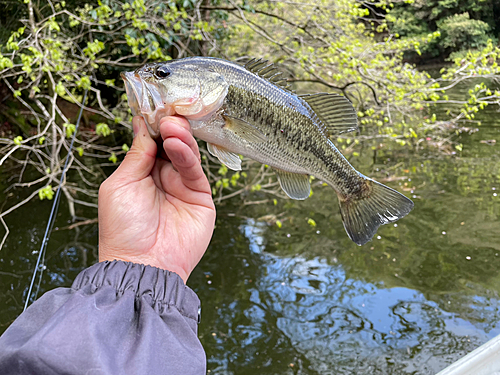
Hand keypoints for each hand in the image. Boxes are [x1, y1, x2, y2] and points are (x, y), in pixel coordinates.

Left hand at [98, 116, 215, 282]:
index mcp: (141, 174)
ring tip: (171, 127)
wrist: (143, 265)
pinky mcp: (200, 196)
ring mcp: (182, 186)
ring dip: (178, 137)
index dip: (153, 125)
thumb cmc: (123, 229)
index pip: (151, 142)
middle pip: (171, 144)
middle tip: (166, 115)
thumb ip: (136, 155)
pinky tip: (177, 144)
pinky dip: (187, 155)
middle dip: (168, 127)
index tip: (154, 106)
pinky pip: (195, 170)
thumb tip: (141, 124)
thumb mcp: (120, 185)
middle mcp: (163, 178)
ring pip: (185, 153)